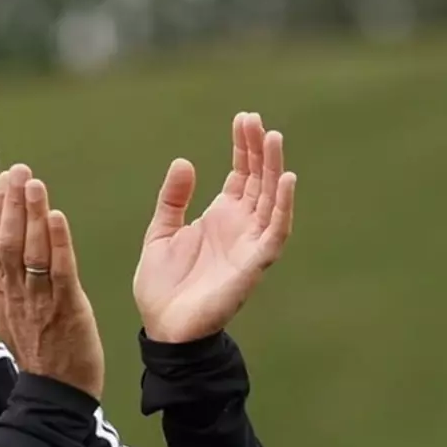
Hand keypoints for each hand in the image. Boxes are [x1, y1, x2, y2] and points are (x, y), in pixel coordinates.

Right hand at [0, 164, 105, 400]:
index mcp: (3, 294)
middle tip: (19, 170)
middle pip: (7, 242)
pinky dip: (58, 243)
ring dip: (32, 215)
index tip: (3, 181)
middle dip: (12, 204)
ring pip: (30, 253)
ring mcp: (39, 302)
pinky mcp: (66, 309)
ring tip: (33, 183)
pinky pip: (58, 272)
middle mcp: (17, 294)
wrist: (55, 395)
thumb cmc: (37, 353)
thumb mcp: (3, 313)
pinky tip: (56, 217)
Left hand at [133, 112, 297, 342]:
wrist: (163, 328)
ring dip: (274, 169)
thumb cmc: (163, 287)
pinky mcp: (253, 264)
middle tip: (255, 120)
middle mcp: (240, 227)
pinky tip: (286, 179)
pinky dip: (283, 206)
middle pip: (258, 180)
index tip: (243, 118)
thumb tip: (184, 161)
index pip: (241, 174)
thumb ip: (173, 199)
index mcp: (219, 217)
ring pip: (271, 199)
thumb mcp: (160, 233)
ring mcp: (249, 244)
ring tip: (273, 138)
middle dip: (258, 150)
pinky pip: (275, 232)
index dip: (243, 147)